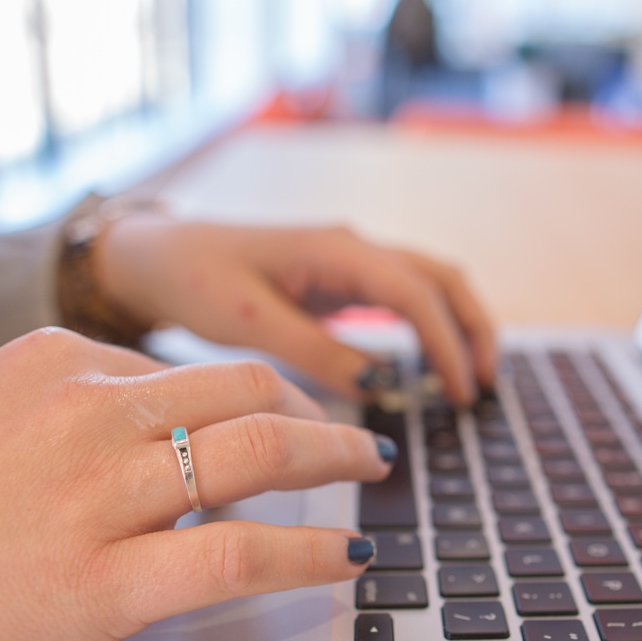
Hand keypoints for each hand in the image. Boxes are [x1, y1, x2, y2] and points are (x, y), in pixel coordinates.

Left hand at [94, 218, 497, 406]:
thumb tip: (380, 384)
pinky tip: (430, 369)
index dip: (446, 342)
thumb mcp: (250, 321)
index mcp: (334, 249)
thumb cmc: (195, 278)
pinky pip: (402, 300)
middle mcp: (352, 249)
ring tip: (472, 381)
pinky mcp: (339, 283)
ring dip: (458, 326)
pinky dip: (429, 330)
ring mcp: (349, 264)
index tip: (459, 391)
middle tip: (485, 387)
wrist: (156, 256)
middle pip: (441, 279)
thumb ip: (315, 351)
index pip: (415, 293)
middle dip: (473, 328)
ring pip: (429, 286)